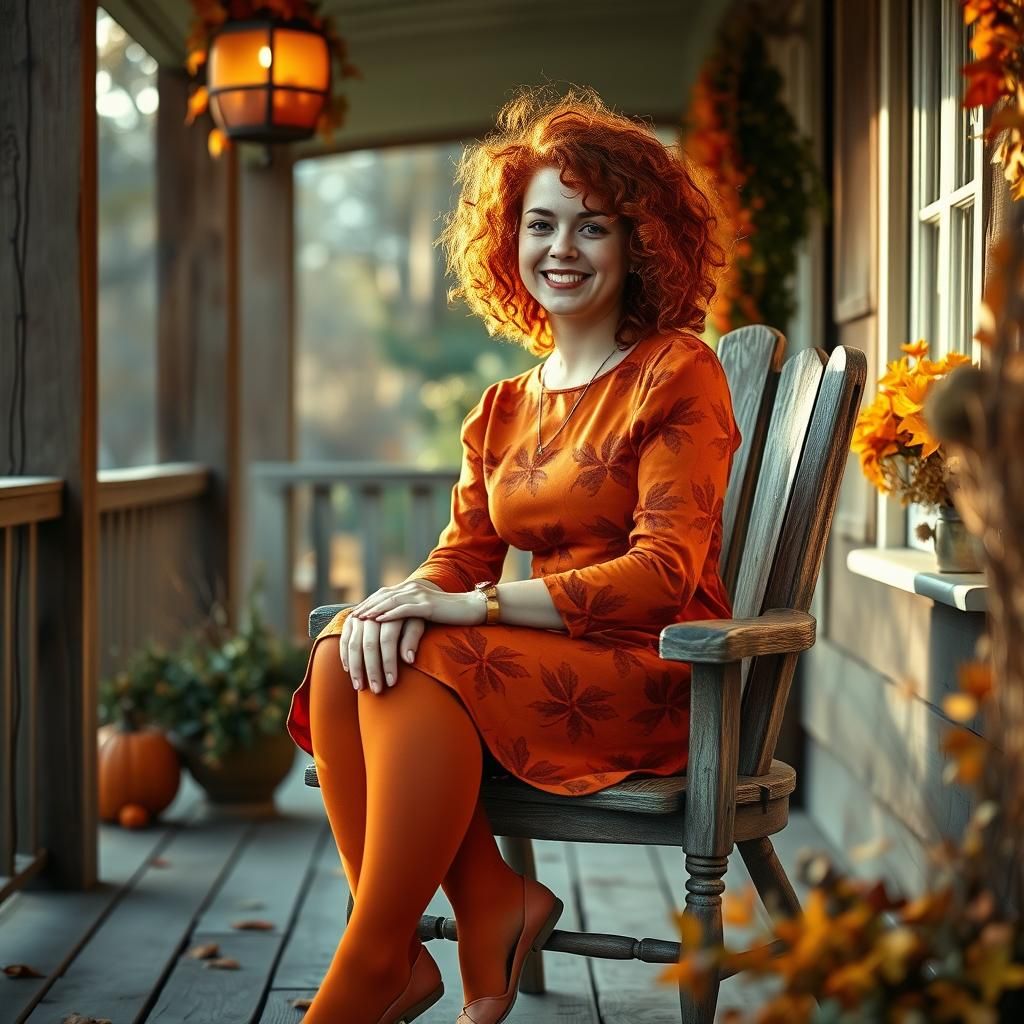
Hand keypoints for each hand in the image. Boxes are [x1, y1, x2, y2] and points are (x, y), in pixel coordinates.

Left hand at [341, 581, 484, 693]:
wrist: (473, 608)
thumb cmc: (450, 615)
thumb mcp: (425, 614)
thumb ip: (409, 616)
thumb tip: (394, 628)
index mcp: (410, 591)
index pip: (381, 596)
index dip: (366, 605)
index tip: (351, 617)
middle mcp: (411, 589)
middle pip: (381, 597)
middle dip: (364, 609)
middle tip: (350, 620)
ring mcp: (419, 596)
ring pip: (389, 602)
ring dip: (373, 612)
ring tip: (359, 620)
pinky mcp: (428, 605)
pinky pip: (405, 609)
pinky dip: (389, 614)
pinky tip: (378, 620)